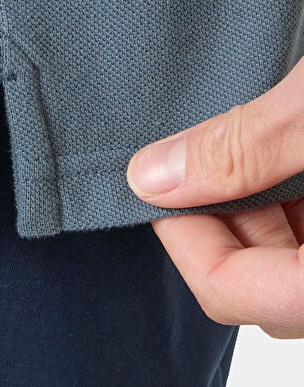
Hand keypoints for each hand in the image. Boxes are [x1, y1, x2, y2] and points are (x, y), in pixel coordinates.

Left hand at [126, 56, 303, 338]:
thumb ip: (243, 149)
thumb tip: (154, 176)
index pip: (236, 293)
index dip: (181, 237)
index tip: (153, 185)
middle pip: (262, 281)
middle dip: (217, 218)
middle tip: (189, 159)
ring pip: (287, 257)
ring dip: (252, 205)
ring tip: (233, 146)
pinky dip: (283, 197)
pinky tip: (269, 151)